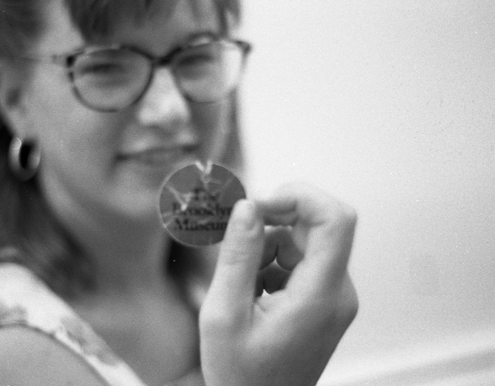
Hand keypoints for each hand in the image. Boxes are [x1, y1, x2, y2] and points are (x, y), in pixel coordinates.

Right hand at [199, 184, 357, 385]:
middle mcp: (338, 293)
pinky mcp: (324, 300)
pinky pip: (302, 261)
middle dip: (275, 220)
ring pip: (306, 242)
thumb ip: (238, 255)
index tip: (260, 202)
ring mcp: (334, 297)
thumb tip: (247, 207)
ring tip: (242, 281)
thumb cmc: (241, 375)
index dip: (301, 196)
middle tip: (238, 233)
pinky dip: (274, 262)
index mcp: (320, 296)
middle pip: (318, 226)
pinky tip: (252, 291)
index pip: (336, 219)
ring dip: (269, 246)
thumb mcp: (224, 314)